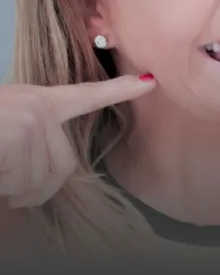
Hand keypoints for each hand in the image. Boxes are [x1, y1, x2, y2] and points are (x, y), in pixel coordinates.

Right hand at [0, 74, 155, 207]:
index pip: (86, 97)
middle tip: (13, 191)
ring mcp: (30, 119)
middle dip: (39, 188)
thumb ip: (33, 143)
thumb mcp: (7, 129)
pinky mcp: (21, 131)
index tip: (149, 82)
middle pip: (64, 165)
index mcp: (37, 102)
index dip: (119, 91)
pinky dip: (4, 187)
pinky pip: (22, 180)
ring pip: (40, 178)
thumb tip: (41, 183)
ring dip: (14, 189)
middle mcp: (38, 107)